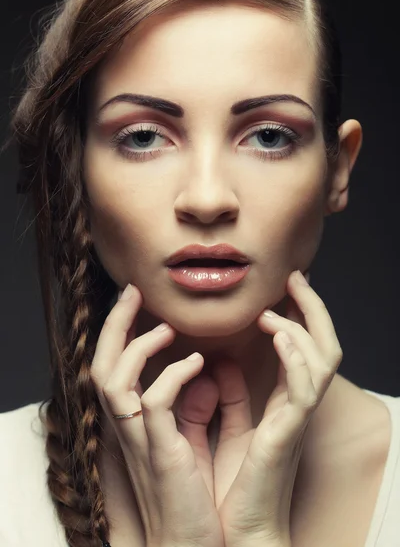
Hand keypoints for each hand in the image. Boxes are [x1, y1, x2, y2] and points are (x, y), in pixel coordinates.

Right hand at [90, 284, 223, 546]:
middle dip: (114, 324)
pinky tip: (196, 362)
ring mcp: (140, 440)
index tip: (137, 302)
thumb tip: (206, 370)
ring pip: (113, 380)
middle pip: (101, 364)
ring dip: (138, 346)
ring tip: (167, 327)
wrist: (193, 544)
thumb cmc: (192, 493)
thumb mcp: (188, 439)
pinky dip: (170, 376)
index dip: (119, 332)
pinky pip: (153, 404)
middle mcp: (127, 427)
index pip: (113, 366)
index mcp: (133, 422)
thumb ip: (191, 404)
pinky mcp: (160, 452)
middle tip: (133, 291)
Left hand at [179, 270, 342, 546]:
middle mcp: (298, 404)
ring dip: (301, 326)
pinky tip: (279, 335)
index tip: (285, 286)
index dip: (301, 313)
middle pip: (325, 344)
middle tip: (296, 279)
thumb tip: (220, 360)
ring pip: (323, 359)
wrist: (239, 530)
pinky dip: (296, 357)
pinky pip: (304, 388)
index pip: (305, 346)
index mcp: (285, 401)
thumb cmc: (236, 482)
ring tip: (272, 311)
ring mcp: (297, 417)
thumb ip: (231, 392)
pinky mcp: (288, 432)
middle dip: (314, 308)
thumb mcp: (232, 424)